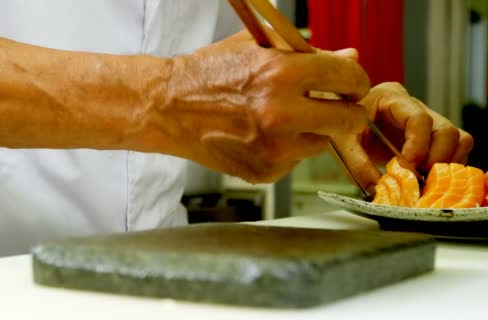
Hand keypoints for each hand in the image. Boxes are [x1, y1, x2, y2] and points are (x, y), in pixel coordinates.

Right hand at [164, 31, 370, 182]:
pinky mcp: (263, 172)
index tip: (352, 85)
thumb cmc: (208, 73)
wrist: (170, 106)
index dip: (356, 79)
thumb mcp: (257, 48)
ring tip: (286, 120)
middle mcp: (281, 114)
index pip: (348, 76)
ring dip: (314, 132)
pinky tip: (264, 136)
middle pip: (348, 119)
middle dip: (347, 111)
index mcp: (281, 74)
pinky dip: (287, 150)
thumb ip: (307, 52)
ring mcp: (273, 148)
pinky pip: (294, 162)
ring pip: (322, 144)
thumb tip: (348, 57)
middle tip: (337, 107)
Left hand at [336, 82, 473, 188]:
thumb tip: (376, 187)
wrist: (343, 124)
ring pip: (458, 140)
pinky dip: (447, 169)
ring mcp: (428, 122)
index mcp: (391, 98)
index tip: (407, 167)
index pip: (418, 118)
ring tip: (423, 181)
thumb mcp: (342, 142)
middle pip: (447, 131)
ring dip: (446, 165)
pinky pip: (456, 152)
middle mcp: (415, 107)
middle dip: (436, 159)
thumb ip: (356, 163)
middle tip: (417, 179)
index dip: (417, 145)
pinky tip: (427, 179)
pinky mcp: (432, 139)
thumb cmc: (342, 126)